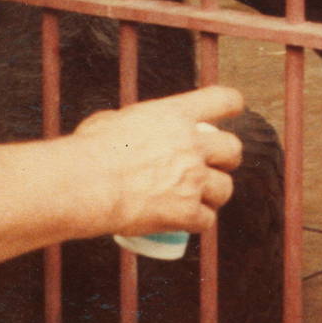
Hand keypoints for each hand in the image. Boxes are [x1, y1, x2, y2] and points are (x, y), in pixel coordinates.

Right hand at [75, 85, 244, 237]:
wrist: (87, 185)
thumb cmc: (89, 150)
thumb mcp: (110, 120)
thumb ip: (132, 123)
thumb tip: (127, 128)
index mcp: (175, 115)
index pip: (222, 100)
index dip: (232, 105)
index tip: (234, 110)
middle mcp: (191, 145)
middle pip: (233, 149)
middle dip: (226, 158)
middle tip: (212, 166)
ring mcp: (193, 179)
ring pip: (225, 188)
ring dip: (214, 194)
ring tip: (196, 199)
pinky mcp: (187, 212)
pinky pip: (206, 220)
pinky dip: (197, 222)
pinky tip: (184, 222)